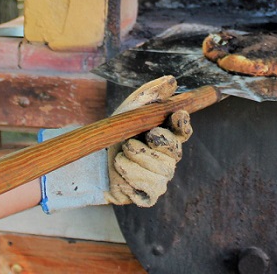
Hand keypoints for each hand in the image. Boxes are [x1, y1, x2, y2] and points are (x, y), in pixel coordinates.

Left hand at [105, 75, 193, 206]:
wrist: (92, 161)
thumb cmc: (115, 134)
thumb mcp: (129, 110)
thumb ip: (150, 95)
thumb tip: (171, 81)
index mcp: (167, 135)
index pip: (183, 130)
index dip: (182, 123)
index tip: (177, 115)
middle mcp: (168, 158)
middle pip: (172, 150)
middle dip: (153, 142)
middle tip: (135, 139)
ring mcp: (160, 178)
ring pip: (159, 169)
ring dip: (134, 158)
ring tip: (122, 154)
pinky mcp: (148, 195)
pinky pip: (147, 187)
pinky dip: (129, 176)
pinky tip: (120, 171)